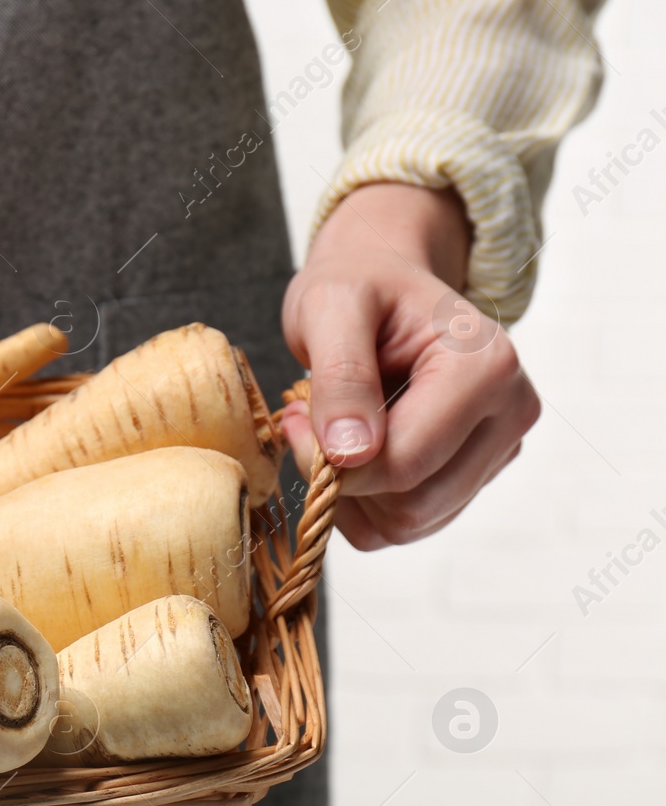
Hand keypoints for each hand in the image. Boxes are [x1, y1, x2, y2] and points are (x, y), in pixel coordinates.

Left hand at [280, 183, 540, 549]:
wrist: (380, 281)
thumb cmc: (358, 286)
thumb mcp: (331, 307)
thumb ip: (342, 377)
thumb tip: (351, 454)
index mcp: (488, 368)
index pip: (406, 463)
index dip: (333, 462)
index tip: (294, 417)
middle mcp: (511, 413)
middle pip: (413, 504)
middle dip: (344, 478)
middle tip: (306, 420)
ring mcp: (498, 449)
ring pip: (410, 523)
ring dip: (352, 493)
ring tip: (332, 427)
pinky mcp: (475, 474)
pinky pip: (406, 524)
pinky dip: (364, 503)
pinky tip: (352, 450)